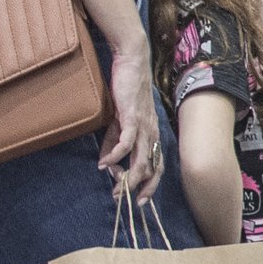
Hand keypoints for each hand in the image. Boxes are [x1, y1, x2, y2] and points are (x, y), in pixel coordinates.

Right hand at [99, 35, 162, 201]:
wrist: (131, 62)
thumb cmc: (126, 90)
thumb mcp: (119, 120)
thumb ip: (113, 140)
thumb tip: (105, 163)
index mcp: (151, 134)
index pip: (157, 165)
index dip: (151, 184)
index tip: (140, 199)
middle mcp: (152, 132)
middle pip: (153, 167)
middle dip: (142, 187)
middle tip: (129, 201)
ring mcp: (144, 125)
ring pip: (142, 158)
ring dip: (128, 176)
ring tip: (116, 187)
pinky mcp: (133, 116)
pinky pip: (127, 141)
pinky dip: (116, 155)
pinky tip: (105, 163)